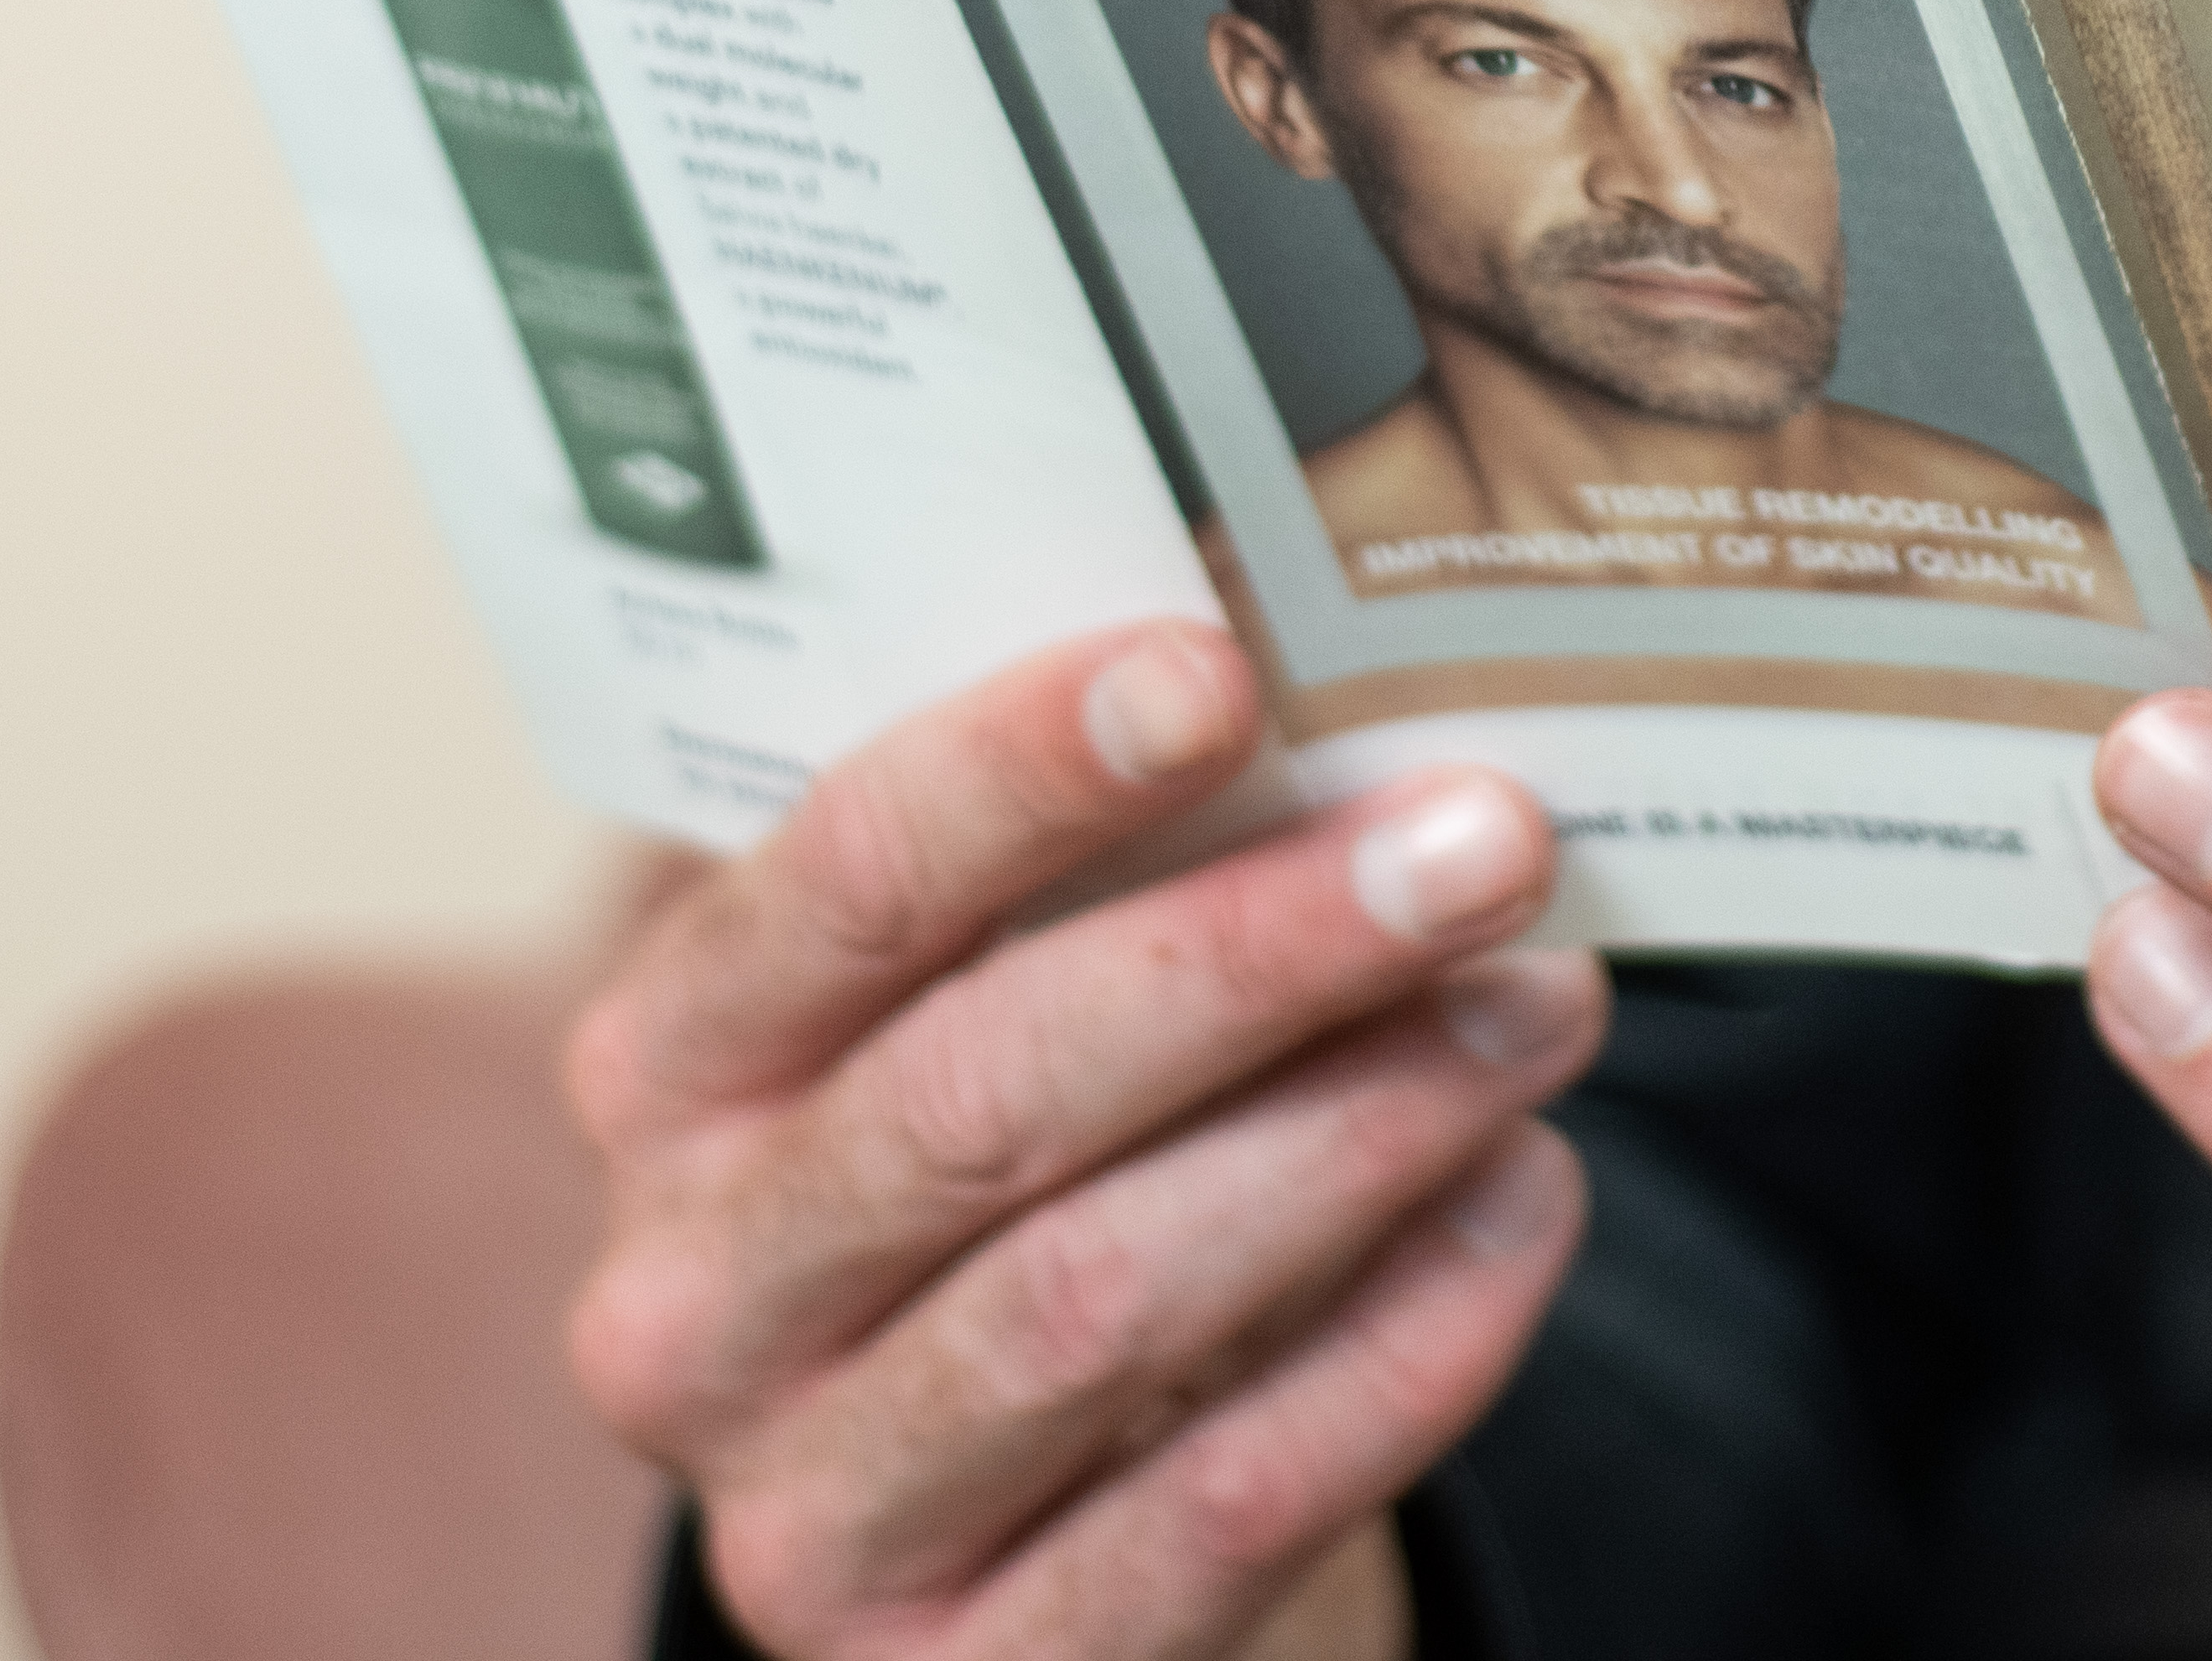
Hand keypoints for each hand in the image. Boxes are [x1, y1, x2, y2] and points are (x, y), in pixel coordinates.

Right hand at [564, 621, 1602, 1660]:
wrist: (1023, 1541)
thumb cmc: (1034, 1187)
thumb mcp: (998, 1021)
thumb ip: (1105, 886)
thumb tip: (1354, 719)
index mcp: (670, 1076)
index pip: (840, 886)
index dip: (1022, 774)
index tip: (1223, 670)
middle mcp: (690, 1304)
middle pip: (984, 1093)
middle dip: (1262, 951)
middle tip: (1487, 842)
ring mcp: (809, 1517)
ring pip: (1100, 1298)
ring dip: (1361, 1132)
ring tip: (1541, 1009)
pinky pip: (1217, 1504)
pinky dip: (1400, 1349)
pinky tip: (1523, 1208)